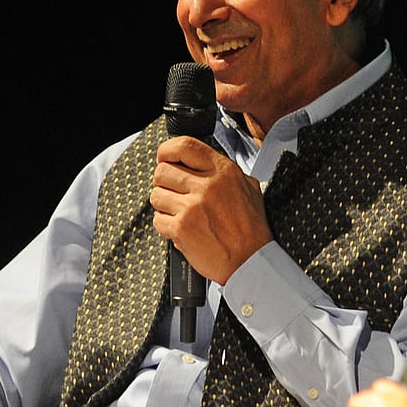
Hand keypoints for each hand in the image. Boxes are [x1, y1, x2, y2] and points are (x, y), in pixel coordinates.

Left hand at [150, 135, 272, 283]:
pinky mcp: (181, 228)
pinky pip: (157, 219)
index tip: (166, 159)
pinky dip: (166, 225)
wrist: (250, 261)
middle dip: (165, 182)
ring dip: (164, 204)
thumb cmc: (251, 228)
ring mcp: (192, 207)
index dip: (167, 151)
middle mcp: (207, 186)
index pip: (183, 146)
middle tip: (177, 193)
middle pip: (162, 171)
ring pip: (156, 195)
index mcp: (223, 171)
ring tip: (181, 213)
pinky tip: (182, 228)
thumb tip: (201, 162)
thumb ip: (226, 172)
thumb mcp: (249, 188)